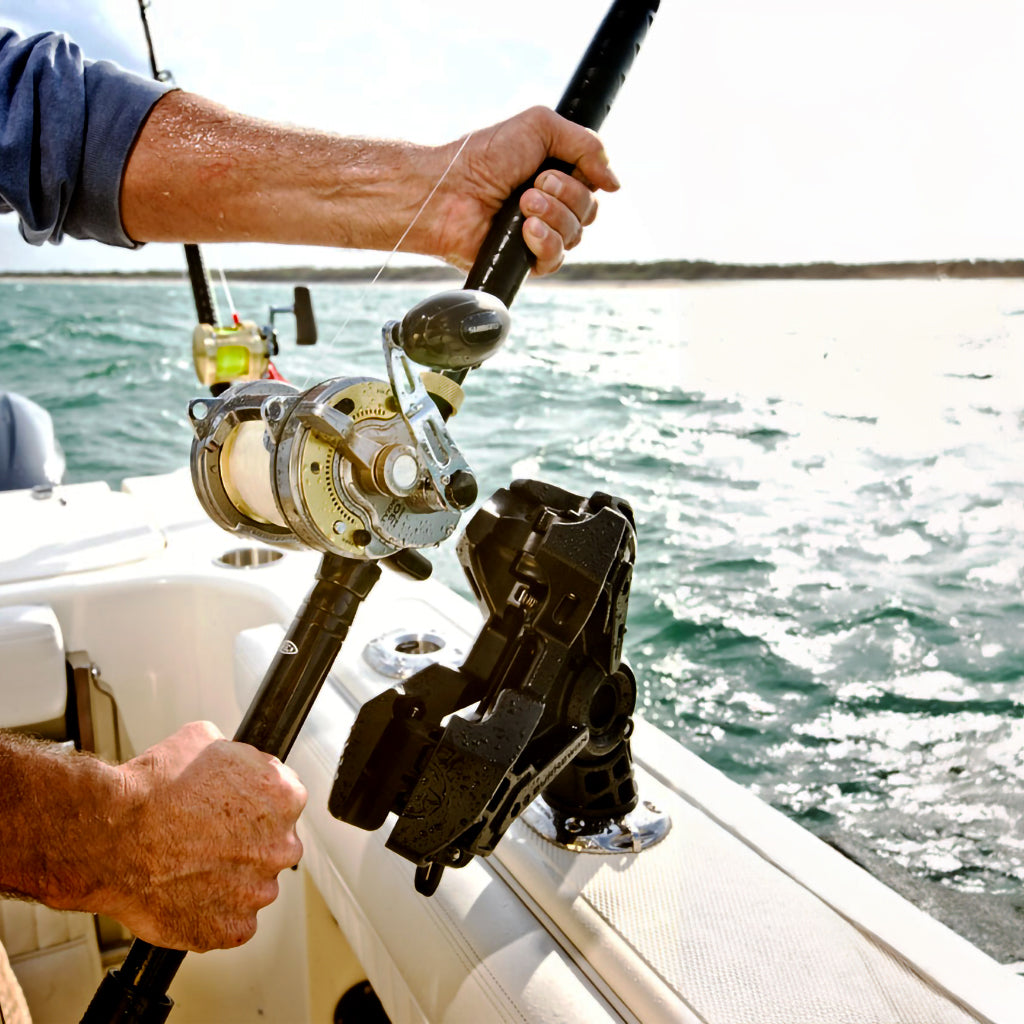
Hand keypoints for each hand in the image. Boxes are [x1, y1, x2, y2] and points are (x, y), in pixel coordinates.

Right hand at [107, 721, 306, 951]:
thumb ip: (238, 755)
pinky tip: (187, 895)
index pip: (284, 800)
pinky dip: (212, 914)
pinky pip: (232, 924)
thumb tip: (237, 759)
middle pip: (274, 845)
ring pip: (253, 885)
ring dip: (231, 880)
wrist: (110, 835)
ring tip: (190, 868)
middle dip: (248, 842)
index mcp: (284, 797)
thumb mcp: (204, 740)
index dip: (255, 803)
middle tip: (210, 839)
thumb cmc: (152, 790)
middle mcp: (281, 846)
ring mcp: (257, 891)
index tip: (233, 809)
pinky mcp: (231, 928)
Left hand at [425, 105, 620, 274]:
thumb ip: (586, 144)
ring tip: (522, 204)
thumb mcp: (541, 126)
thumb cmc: (483, 156)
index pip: (593, 186)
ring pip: (576, 235)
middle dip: (566, 195)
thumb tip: (614, 182)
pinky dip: (546, 241)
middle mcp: (550, 206)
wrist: (448, 190)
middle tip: (532, 185)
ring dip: (553, 215)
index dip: (585, 177)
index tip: (554, 168)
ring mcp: (538, 235)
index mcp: (554, 176)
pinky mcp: (526, 261)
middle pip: (590, 211)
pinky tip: (526, 230)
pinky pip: (557, 259)